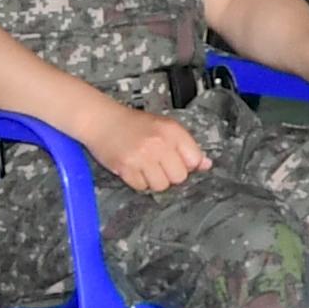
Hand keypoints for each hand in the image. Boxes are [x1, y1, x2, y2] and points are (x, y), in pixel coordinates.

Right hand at [90, 106, 210, 193]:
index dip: (188, 165)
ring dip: (154, 180)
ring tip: (146, 168)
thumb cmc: (134, 124)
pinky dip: (139, 182)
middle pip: (179, 177)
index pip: (194, 160)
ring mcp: (142, 157)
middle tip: (160, 166)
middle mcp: (159, 144)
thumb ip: (186, 146)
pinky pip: (141, 187)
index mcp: (173, 131)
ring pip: (161, 185)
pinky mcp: (125, 168)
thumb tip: (206, 164)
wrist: (102, 120)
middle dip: (171, 175)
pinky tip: (135, 169)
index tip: (179, 163)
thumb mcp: (165, 127)